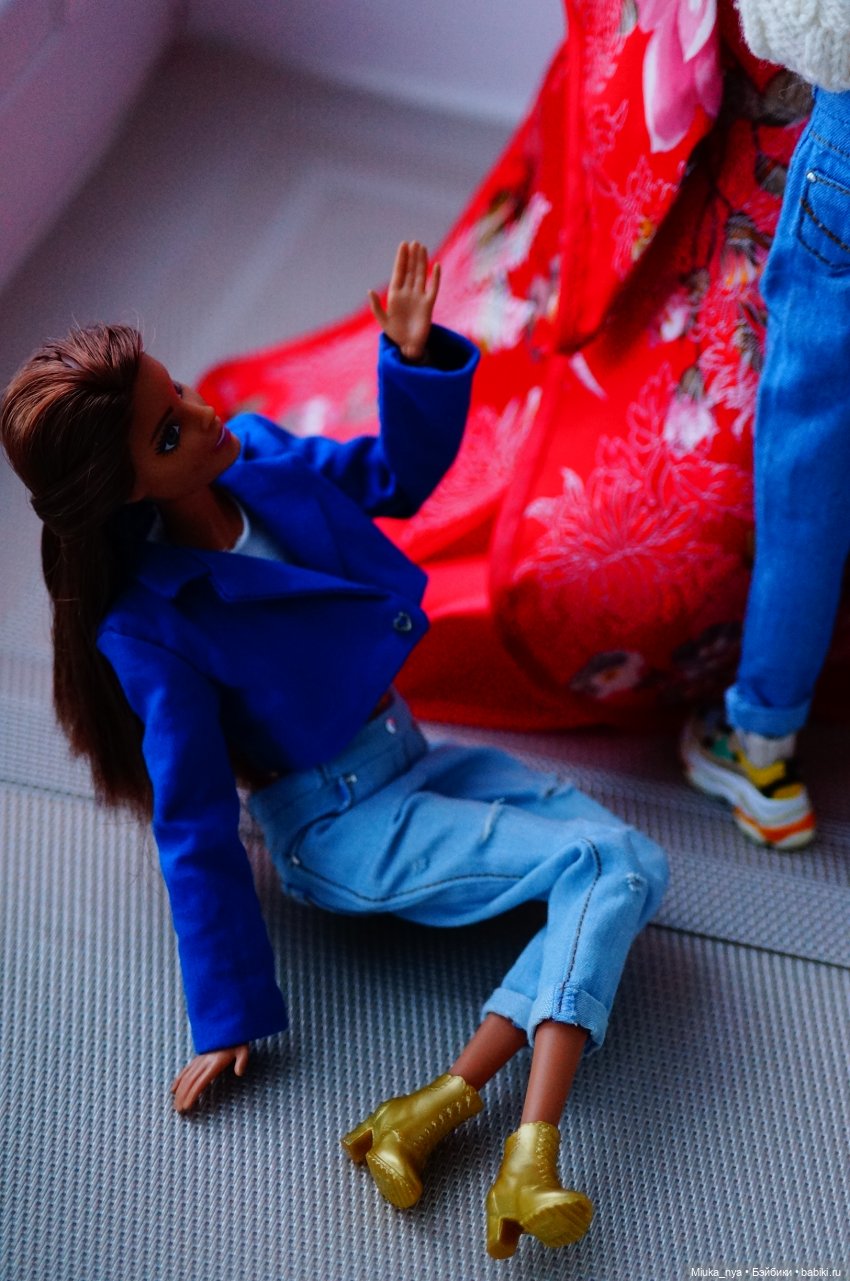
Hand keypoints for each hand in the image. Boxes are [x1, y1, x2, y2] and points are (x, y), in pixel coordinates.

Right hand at [171, 1043, 249, 1112]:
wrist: (228, 1026)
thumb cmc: (236, 1041)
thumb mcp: (243, 1050)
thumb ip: (242, 1061)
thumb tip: (239, 1073)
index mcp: (214, 1064)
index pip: (200, 1082)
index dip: (192, 1095)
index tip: (186, 1106)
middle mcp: (204, 1063)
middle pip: (190, 1082)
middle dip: (183, 1097)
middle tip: (179, 1111)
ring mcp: (199, 1060)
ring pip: (186, 1078)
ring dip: (179, 1092)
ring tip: (175, 1105)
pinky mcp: (197, 1058)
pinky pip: (185, 1070)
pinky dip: (178, 1080)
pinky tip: (173, 1089)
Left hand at [368, 240, 440, 361]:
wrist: (409, 346)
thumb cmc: (395, 334)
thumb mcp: (383, 321)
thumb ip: (376, 306)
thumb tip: (369, 291)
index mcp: (395, 295)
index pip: (399, 272)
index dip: (401, 259)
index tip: (403, 245)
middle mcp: (408, 293)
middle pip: (410, 271)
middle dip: (412, 257)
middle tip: (414, 242)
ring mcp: (419, 297)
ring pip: (421, 275)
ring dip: (422, 262)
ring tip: (422, 248)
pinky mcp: (429, 305)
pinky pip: (433, 288)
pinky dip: (435, 278)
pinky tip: (436, 266)